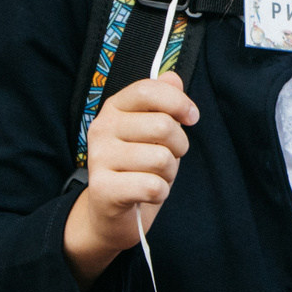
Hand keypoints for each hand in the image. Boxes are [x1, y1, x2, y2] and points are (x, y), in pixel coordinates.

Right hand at [63, 75, 198, 285]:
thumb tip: (174, 78)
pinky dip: (160, 192)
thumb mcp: (153, 131)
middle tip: (167, 158)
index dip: (178, 102)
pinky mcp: (103, 189)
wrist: (111, 214)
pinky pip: (153, 186)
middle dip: (178, 146)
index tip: (192, 117)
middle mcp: (101, 129)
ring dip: (168, 173)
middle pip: (162, 126)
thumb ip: (163, 103)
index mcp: (114, 108)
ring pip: (161, 158)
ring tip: (154, 177)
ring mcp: (98, 159)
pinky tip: (148, 194)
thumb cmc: (138, 167)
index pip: (148, 90)